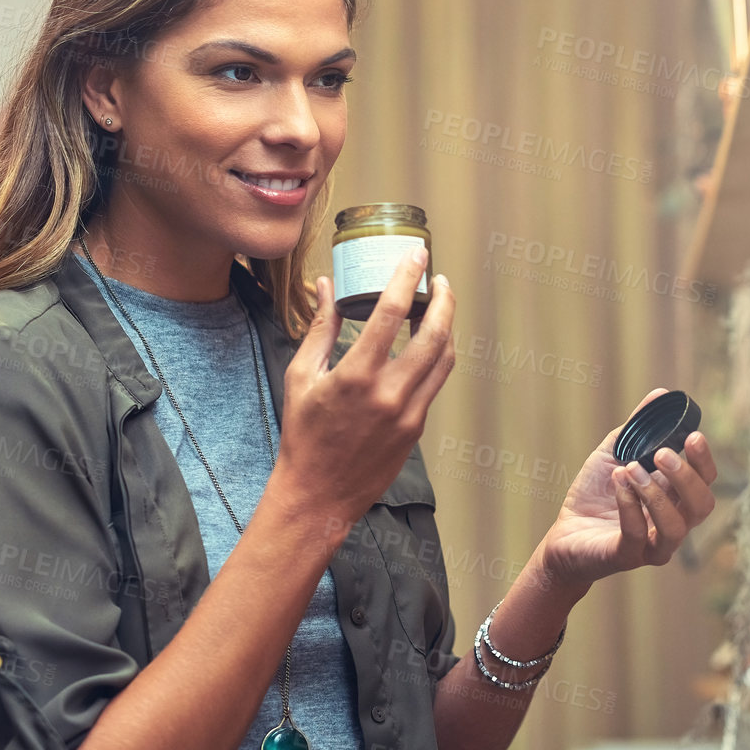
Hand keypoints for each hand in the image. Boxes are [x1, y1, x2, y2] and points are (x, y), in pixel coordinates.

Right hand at [268, 247, 454, 543]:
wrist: (319, 494)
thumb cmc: (303, 435)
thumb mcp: (301, 376)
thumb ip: (320, 328)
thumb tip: (325, 286)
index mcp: (355, 375)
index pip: (392, 313)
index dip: (408, 278)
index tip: (416, 255)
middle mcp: (388, 393)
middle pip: (434, 334)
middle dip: (443, 300)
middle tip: (439, 279)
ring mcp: (408, 413)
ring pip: (444, 359)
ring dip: (447, 327)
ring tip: (439, 306)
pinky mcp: (417, 428)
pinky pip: (436, 382)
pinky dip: (438, 356)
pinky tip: (429, 342)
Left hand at [535, 388, 718, 591]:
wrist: (563, 533)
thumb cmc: (595, 494)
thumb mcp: (615, 452)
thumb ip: (640, 427)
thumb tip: (661, 394)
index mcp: (675, 498)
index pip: (706, 482)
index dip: (704, 460)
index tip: (693, 436)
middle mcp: (672, 523)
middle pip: (701, 506)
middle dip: (686, 477)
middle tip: (661, 454)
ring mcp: (652, 545)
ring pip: (675, 527)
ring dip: (656, 493)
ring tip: (631, 468)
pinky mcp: (627, 557)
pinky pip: (637, 535)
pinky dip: (629, 505)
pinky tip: (618, 480)